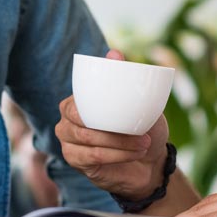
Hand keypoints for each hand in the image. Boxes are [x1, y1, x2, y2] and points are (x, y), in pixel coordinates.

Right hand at [55, 51, 168, 199]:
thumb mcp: (138, 100)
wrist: (150, 162)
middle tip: (143, 132)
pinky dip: (117, 156)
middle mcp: (66, 122)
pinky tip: (135, 154)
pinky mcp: (77, 164)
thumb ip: (123, 77)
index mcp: (75, 102)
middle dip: (113, 129)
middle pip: (79, 122)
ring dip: (120, 144)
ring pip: (89, 141)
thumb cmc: (140, 126)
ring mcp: (69, 144)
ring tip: (144, 144)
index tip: (126, 106)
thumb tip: (114, 53)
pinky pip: (94, 158)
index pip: (76, 102)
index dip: (97, 103)